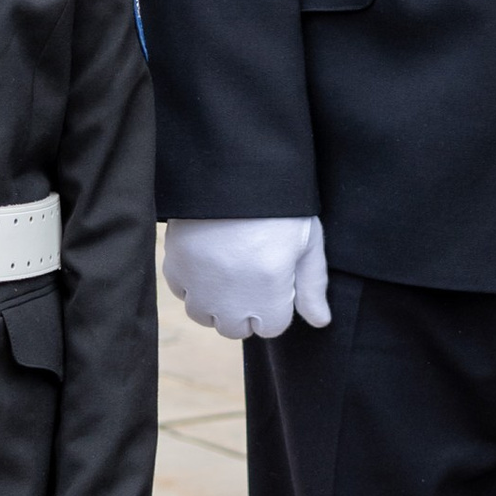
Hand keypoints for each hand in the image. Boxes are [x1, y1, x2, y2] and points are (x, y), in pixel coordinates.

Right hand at [162, 217, 331, 340]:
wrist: (230, 167)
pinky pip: (181, 291)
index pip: (271, 327)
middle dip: (245, 310)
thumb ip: (312, 285)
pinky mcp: (175, 266)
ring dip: (215, 301)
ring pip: (204, 315)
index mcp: (269, 291)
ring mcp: (199, 284)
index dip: (276, 305)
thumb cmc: (278, 204)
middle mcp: (231, 297)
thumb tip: (320, 321)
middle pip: (235, 328)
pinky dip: (192, 282)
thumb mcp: (307, 241)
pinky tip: (206, 258)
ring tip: (226, 269)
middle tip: (250, 274)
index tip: (275, 280)